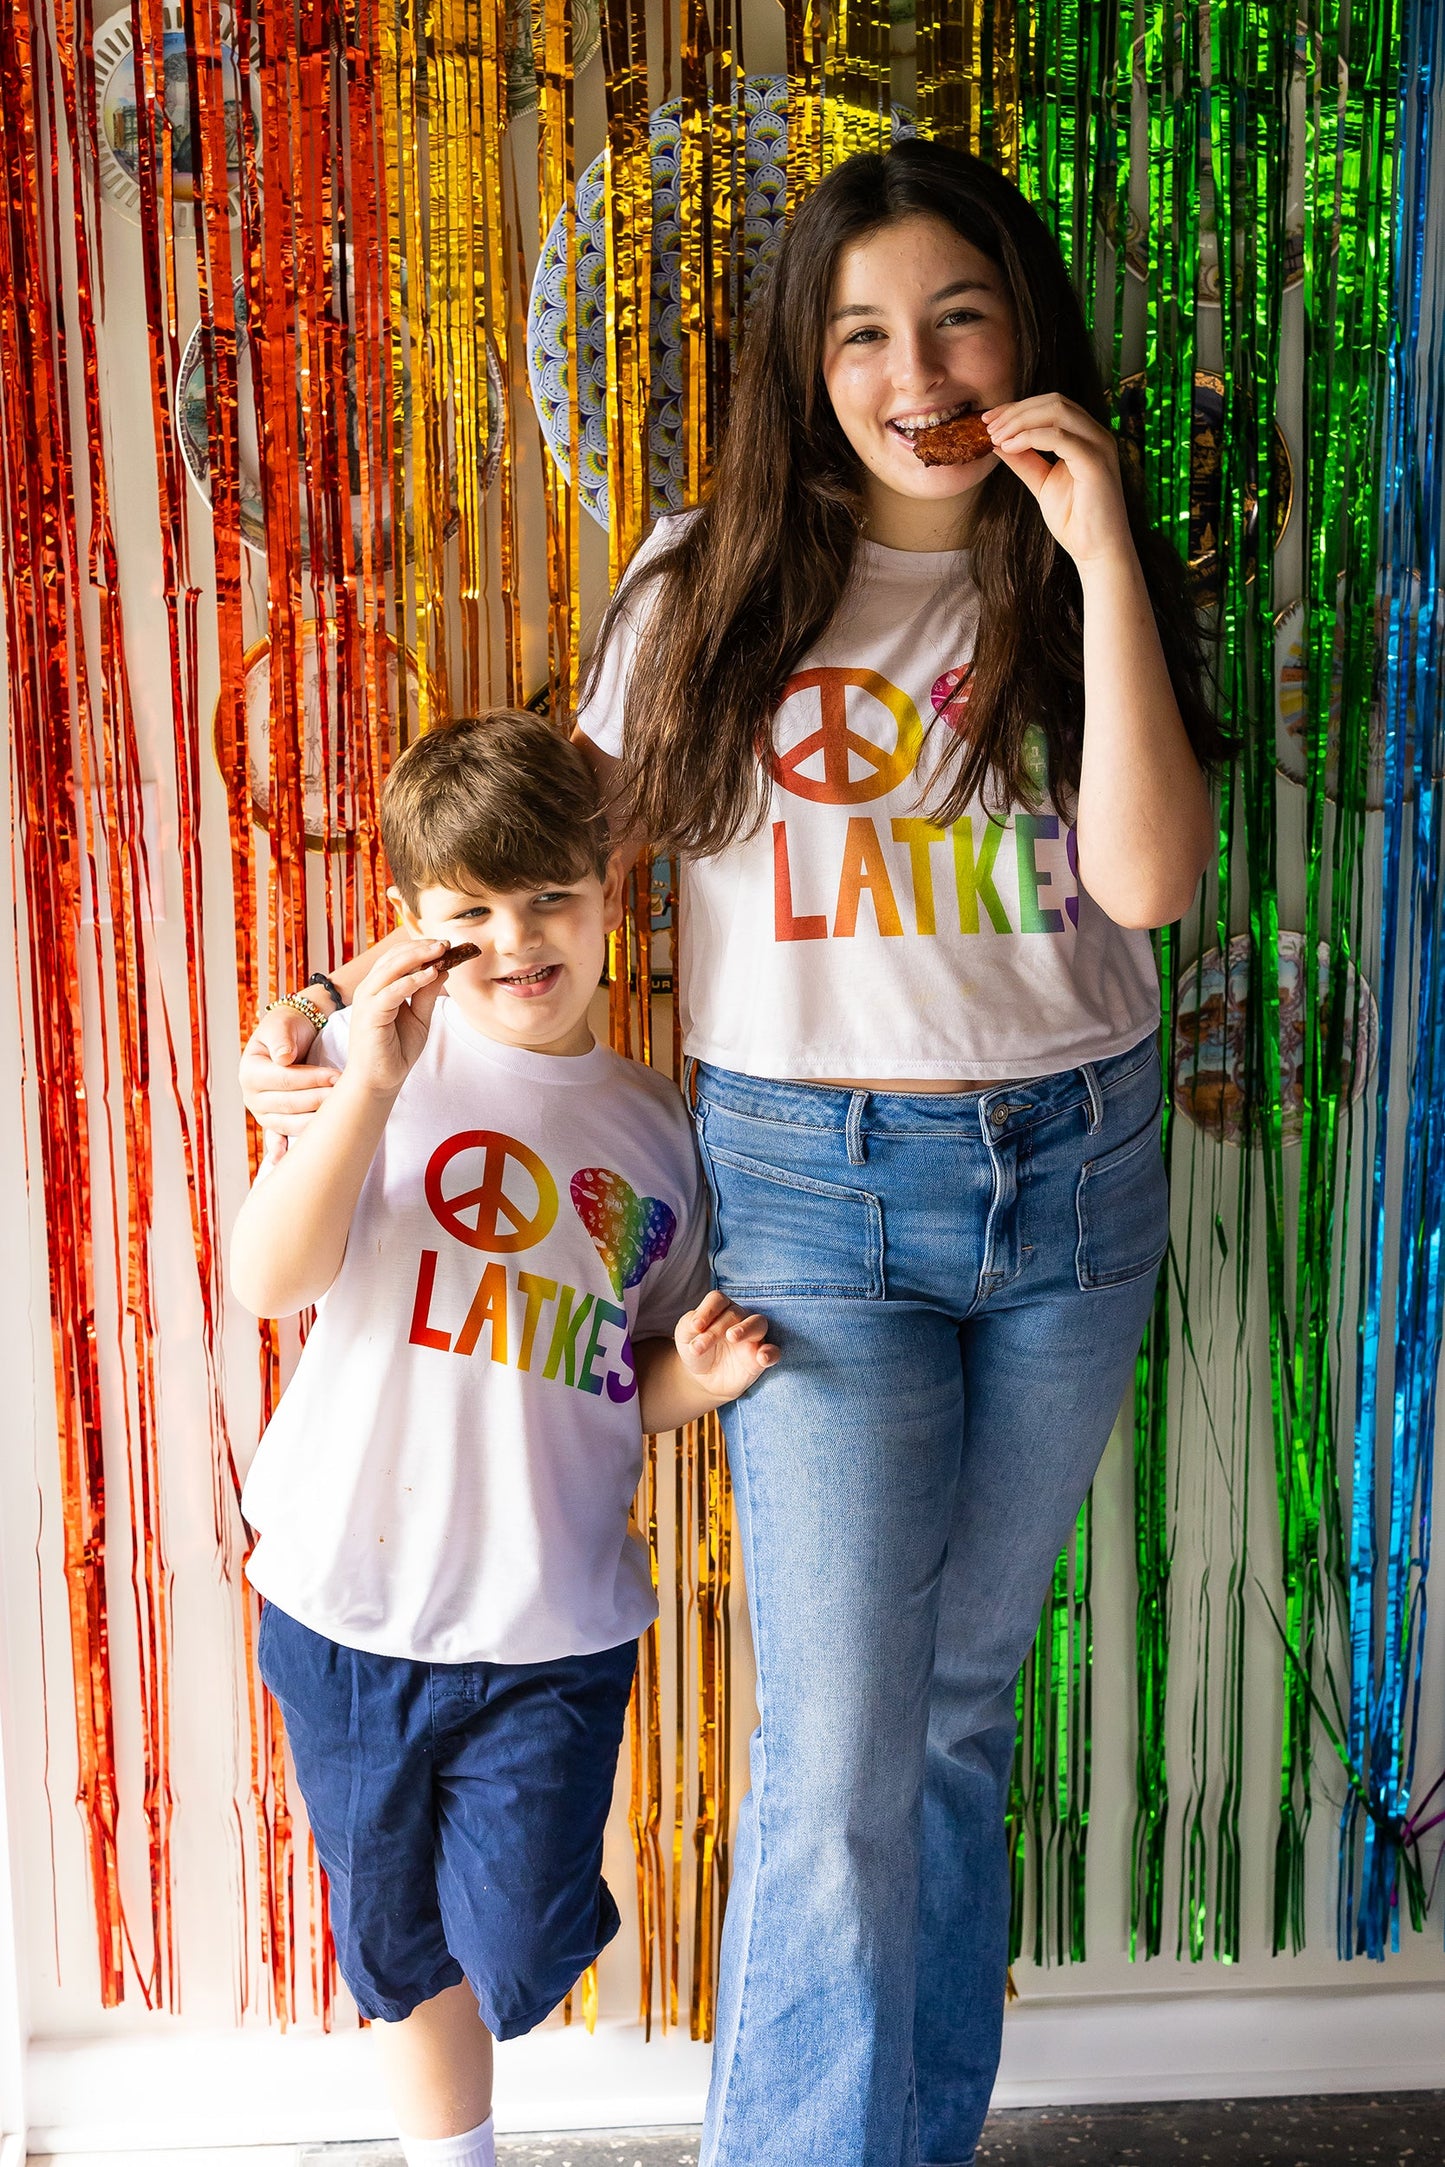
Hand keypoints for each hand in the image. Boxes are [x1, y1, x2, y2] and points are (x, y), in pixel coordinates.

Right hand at [240, 1004, 334, 1137]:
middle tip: (344, 1094)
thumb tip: (283, 1058)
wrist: (292, 1036)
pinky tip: (285, 1160)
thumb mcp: (282, 1025)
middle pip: (288, 1104)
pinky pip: (277, 1138)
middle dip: (318, 1100)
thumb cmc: (288, 1028)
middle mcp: (251, 1096)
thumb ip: (282, 1038)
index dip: (311, 1079)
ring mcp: (262, 1112)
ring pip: (289, 1123)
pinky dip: (281, 1149)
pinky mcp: (273, 1123)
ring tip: (338, 1112)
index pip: (283, 1080)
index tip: (337, 1076)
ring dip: (314, 1120)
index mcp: (250, 1071)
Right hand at [343, 940, 447, 1096]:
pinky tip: (431, 974)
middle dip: (421, 948)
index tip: (446, 945)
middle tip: (446, 943)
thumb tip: (442, 969)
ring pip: (391, 969)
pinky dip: (412, 980)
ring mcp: (367, 1000)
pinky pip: (392, 991)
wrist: (379, 1081)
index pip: (397, 958)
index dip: (420, 948)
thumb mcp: (419, 1018)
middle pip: (394, 958)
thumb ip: (426, 994)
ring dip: (418, 957)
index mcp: (379, 988)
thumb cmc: (395, 1051)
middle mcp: (369, 989)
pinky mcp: (370, 1014)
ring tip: (442, 951)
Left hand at [674, 1289, 777, 1402]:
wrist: (703, 1378)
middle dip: (716, 1329)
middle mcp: (739, 1319)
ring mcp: (752, 1337)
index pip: (718, 1300)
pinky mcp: (759, 1359)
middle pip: (734, 1313)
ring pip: (758, 1323)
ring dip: (745, 1328)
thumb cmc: (695, 1348)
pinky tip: (762, 1358)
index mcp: (720, 1309)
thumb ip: (688, 1325)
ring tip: (732, 1337)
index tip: (695, 1327)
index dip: (707, 1310)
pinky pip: (773, 1352)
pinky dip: (770, 1353)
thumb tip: (698, 1325)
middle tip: (699, 1347)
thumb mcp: (684, 1336)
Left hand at [983, 395, 1131, 567]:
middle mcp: (1096, 435)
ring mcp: (1099, 446)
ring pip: (1057, 411)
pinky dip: (1030, 437)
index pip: (1051, 405)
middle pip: (1053, 401)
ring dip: (1020, 421)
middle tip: (988, 426)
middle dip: (1016, 410)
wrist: (1097, 552)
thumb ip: (1025, 460)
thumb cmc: (1075, 520)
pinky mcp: (1096, 463)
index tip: (989, 419)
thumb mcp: (1042, 483)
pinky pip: (1059, 437)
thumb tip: (998, 442)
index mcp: (1086, 436)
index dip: (1017, 408)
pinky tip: (1010, 448)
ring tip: (996, 437)